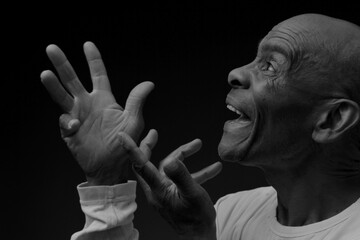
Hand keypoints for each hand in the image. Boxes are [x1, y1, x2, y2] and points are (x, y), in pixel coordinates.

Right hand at [41, 42, 153, 184]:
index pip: (97, 74)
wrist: (111, 167)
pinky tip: (76, 126)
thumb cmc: (124, 144)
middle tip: (51, 48)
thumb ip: (136, 101)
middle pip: (73, 79)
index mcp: (104, 99)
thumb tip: (149, 83)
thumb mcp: (133, 121)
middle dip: (62, 64)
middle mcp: (88, 104)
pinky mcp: (68, 130)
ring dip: (52, 85)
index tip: (87, 44)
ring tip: (45, 73)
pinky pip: (64, 121)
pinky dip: (67, 121)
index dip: (93, 59)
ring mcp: (77, 116)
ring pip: (61, 96)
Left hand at [119, 130, 221, 238]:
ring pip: (169, 167)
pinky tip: (213, 168)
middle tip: (153, 133)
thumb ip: (181, 176)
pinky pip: (181, 178)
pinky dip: (196, 171)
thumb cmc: (196, 219)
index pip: (140, 166)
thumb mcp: (192, 194)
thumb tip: (172, 160)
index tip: (123, 135)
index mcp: (158, 189)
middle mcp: (157, 189)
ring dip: (183, 155)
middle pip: (147, 163)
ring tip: (198, 144)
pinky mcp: (173, 195)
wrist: (200, 236)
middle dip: (149, 146)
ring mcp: (165, 192)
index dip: (132, 149)